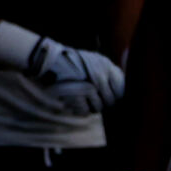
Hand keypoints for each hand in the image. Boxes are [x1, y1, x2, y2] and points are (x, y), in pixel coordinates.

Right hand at [0, 21, 123, 116]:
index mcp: (105, 65)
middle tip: (94, 98)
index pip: (121, 89)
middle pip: (111, 101)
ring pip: (98, 107)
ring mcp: (89, 87)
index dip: (117, 95)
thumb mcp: (94, 60)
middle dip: (104, 102)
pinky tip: (74, 100)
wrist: (49, 60)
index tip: (111, 96)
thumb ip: (109, 73)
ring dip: (91, 106)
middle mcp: (100, 76)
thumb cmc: (73, 62)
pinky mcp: (77, 96)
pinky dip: (79, 107)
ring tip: (82, 97)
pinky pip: (85, 111)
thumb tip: (122, 93)